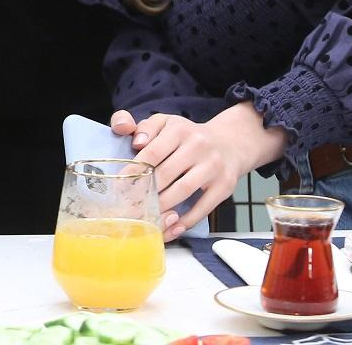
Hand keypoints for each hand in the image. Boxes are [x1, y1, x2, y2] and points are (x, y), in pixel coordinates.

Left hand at [113, 105, 285, 240]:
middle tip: (129, 207)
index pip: (152, 152)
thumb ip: (145, 128)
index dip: (135, 170)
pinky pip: (203, 207)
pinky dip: (186, 220)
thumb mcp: (166, 123)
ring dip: (162, 207)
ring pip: (183, 190)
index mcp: (179, 129)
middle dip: (145, 193)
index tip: (120, 185)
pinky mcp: (225, 186)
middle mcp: (198, 145)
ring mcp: (213, 166)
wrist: (230, 143)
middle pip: (166, 173)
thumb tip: (136, 142)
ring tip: (146, 217)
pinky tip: (172, 227)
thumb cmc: (188, 136)